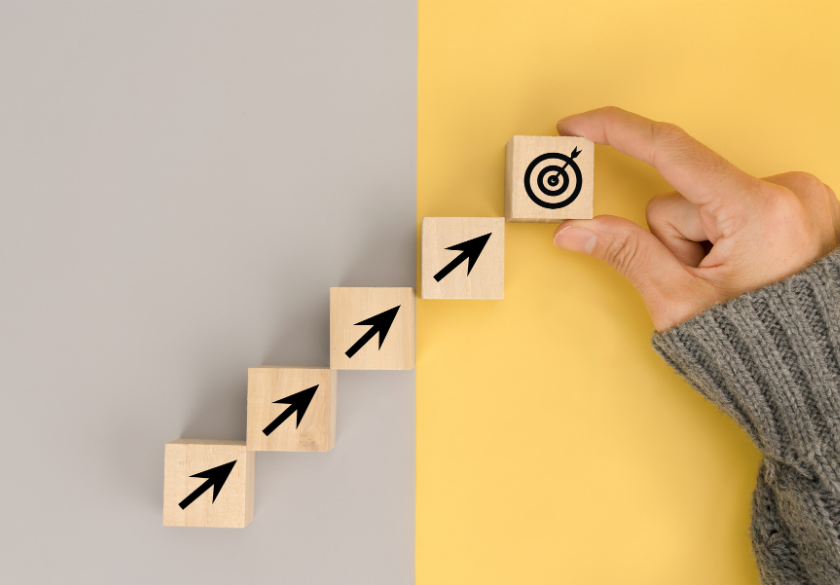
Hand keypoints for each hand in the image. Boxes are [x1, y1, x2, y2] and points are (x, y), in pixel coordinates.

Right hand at [552, 107, 839, 331]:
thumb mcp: (680, 304)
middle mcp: (789, 193)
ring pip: (711, 201)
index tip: (578, 125)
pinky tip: (745, 267)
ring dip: (704, 240)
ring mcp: (802, 198)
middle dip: (677, 238)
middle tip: (701, 281)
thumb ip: (626, 255)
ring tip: (729, 282)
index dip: (616, 131)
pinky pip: (739, 205)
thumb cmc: (759, 349)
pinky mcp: (804, 205)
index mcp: (759, 213)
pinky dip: (729, 236)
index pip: (672, 151)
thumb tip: (576, 229)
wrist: (816, 373)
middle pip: (687, 195)